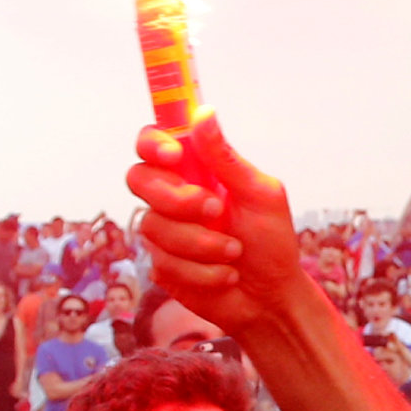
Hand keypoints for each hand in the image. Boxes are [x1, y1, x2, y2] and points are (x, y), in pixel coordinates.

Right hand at [128, 116, 305, 336]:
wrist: (271, 299)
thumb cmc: (272, 242)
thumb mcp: (259, 195)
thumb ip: (226, 158)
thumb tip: (203, 112)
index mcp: (195, 171)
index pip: (153, 143)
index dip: (152, 144)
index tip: (173, 156)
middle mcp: (172, 196)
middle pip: (138, 179)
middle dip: (176, 198)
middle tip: (215, 211)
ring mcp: (164, 232)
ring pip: (153, 226)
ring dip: (201, 243)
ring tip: (234, 252)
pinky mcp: (161, 266)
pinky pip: (164, 262)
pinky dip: (202, 271)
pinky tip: (225, 275)